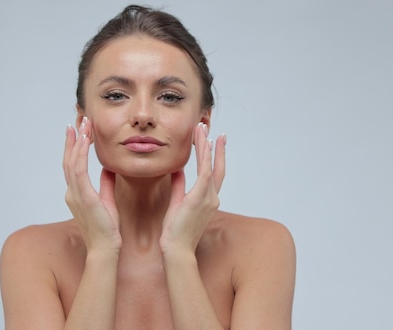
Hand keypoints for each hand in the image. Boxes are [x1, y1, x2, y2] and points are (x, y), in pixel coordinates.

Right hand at [63, 117, 121, 252]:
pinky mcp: (83, 196)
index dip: (75, 148)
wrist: (106, 248)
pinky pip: (79, 170)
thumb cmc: (107, 230)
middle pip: (69, 160)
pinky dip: (80, 153)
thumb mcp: (106, 201)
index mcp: (77, 194)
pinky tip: (84, 140)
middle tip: (77, 122)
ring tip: (82, 125)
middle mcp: (72, 192)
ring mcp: (75, 194)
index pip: (73, 166)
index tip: (78, 132)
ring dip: (77, 141)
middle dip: (73, 140)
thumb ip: (105, 185)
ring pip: (72, 161)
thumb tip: (108, 170)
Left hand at [159, 122, 225, 254]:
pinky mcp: (200, 198)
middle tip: (211, 129)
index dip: (214, 156)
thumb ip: (179, 186)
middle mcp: (212, 197)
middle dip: (214, 147)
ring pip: (210, 165)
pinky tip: (204, 144)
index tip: (213, 141)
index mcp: (207, 200)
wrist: (176, 249)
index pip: (213, 173)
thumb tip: (177, 171)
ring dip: (207, 146)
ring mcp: (208, 198)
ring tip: (202, 129)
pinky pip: (205, 172)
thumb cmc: (175, 231)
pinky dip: (206, 157)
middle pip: (216, 166)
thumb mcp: (177, 203)